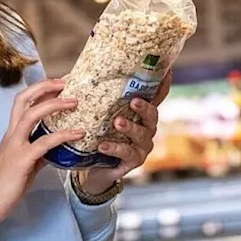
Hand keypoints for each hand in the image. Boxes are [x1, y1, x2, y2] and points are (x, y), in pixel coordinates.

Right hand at [0, 79, 83, 228]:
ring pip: (31, 114)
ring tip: (75, 101)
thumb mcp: (25, 162)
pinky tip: (78, 133)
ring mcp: (15, 145)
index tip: (59, 84)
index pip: (23, 102)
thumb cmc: (6, 184)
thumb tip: (57, 147)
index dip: (40, 90)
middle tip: (66, 82)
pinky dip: (63, 135)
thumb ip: (40, 152)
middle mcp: (11, 134)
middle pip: (23, 99)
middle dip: (44, 87)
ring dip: (54, 104)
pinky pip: (44, 142)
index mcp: (12, 133)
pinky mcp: (22, 160)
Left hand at [77, 72, 170, 194]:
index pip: (155, 97)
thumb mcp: (100, 115)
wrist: (93, 167)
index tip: (168, 72)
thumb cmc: (99, 134)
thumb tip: (73, 75)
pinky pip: (128, 153)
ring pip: (142, 134)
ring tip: (117, 122)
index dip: (163, 85)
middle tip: (133, 101)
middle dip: (144, 107)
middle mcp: (146, 127)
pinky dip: (115, 148)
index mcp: (140, 113)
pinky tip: (102, 145)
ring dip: (130, 128)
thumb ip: (97, 98)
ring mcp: (142, 145)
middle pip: (152, 115)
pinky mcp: (134, 160)